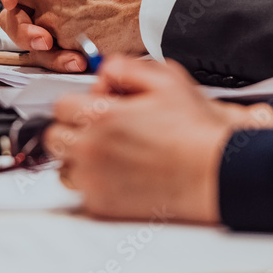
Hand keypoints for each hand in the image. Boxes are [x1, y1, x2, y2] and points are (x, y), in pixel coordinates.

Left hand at [44, 57, 272, 221]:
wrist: (217, 173)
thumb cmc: (194, 129)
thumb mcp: (166, 79)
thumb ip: (125, 67)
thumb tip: (103, 72)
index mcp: (100, 116)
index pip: (61, 105)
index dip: (81, 103)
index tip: (98, 108)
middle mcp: (90, 149)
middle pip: (55, 137)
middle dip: (73, 130)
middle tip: (100, 130)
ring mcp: (94, 180)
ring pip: (64, 167)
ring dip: (80, 159)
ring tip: (111, 154)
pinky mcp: (103, 205)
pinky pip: (82, 192)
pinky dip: (95, 183)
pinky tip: (121, 174)